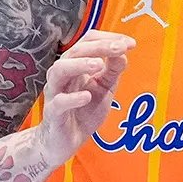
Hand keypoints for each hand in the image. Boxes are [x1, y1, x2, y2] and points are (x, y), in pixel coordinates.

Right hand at [37, 30, 134, 162]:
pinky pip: (58, 102)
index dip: (107, 39)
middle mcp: (63, 74)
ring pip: (59, 71)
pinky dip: (72, 98)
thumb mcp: (104, 88)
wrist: (65, 142)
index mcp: (75, 65)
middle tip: (119, 48)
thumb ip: (113, 71)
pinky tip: (86, 96)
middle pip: (75, 51)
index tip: (129, 43)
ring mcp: (55, 93)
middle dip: (99, 47)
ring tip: (98, 65)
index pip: (87, 41)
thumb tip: (123, 52)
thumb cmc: (83, 112)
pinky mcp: (53, 114)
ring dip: (79, 64)